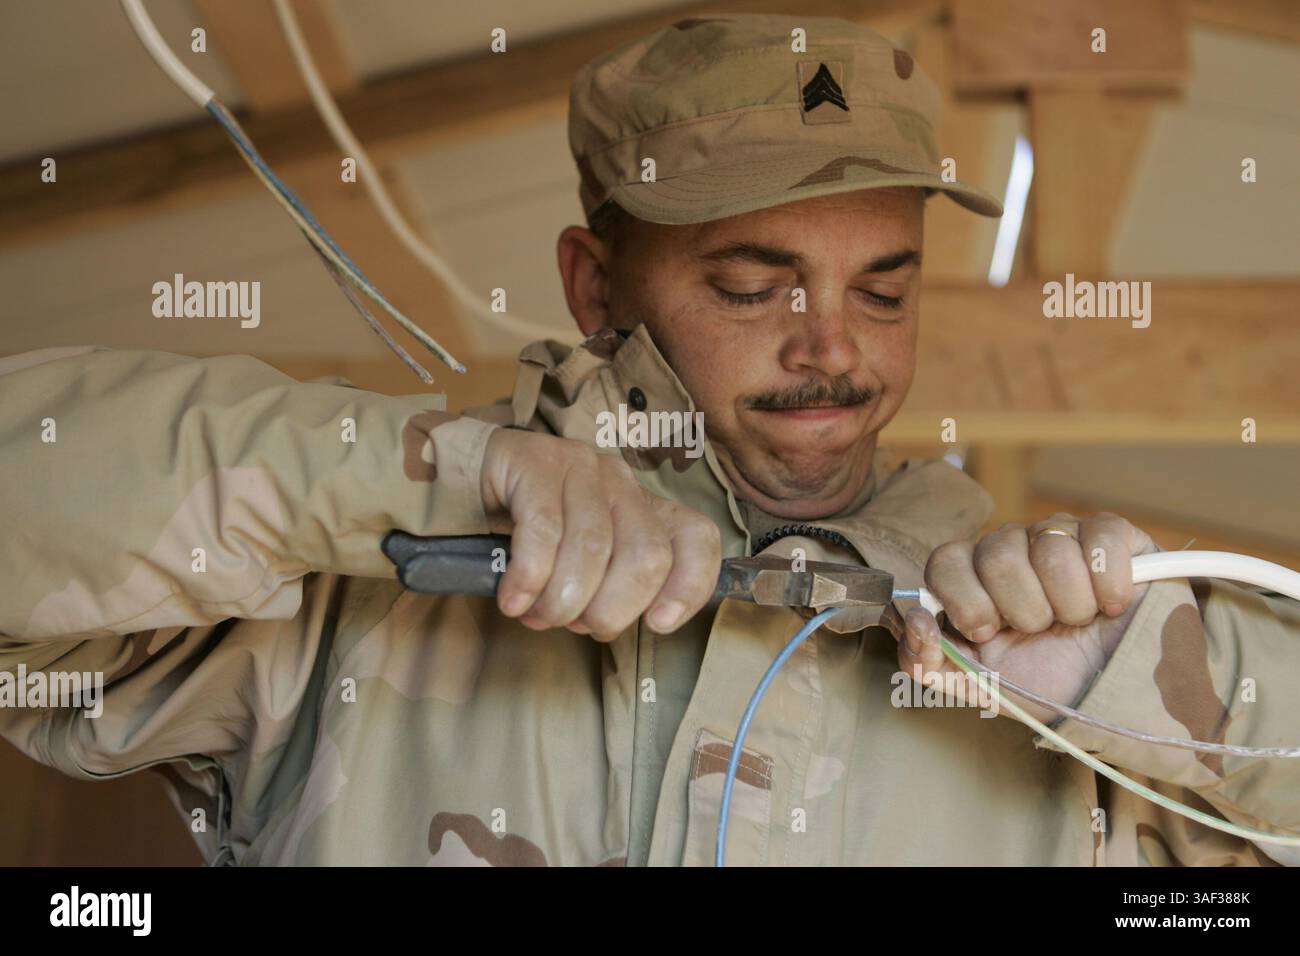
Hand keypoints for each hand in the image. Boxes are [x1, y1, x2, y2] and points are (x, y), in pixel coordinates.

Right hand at [479, 428, 721, 639]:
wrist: (468, 480)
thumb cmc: (533, 533)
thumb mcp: (586, 561)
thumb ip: (613, 586)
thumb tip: (621, 624)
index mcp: (645, 507)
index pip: (698, 538)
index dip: (689, 586)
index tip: (658, 624)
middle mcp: (621, 483)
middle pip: (647, 555)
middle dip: (611, 610)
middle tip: (577, 626)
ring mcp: (581, 468)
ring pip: (593, 549)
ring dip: (562, 601)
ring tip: (536, 615)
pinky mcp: (535, 464)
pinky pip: (543, 533)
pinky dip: (529, 578)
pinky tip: (513, 599)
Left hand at [895, 512, 1157, 722]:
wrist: (1120, 696)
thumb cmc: (1046, 683)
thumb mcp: (979, 684)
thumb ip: (928, 663)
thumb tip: (915, 620)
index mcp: (973, 578)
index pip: (945, 561)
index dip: (965, 599)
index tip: (988, 632)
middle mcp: (1012, 548)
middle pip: (997, 554)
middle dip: (1023, 610)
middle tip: (1040, 630)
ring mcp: (1060, 536)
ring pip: (1051, 548)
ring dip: (1069, 606)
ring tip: (1077, 623)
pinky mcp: (1111, 535)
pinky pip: (1101, 540)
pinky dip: (1109, 586)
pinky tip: (1110, 606)